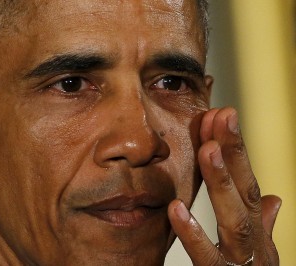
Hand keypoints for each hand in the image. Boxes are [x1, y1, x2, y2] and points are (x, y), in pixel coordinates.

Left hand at [168, 107, 280, 264]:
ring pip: (235, 221)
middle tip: (221, 117)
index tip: (222, 117)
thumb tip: (275, 200)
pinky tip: (176, 209)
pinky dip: (194, 235)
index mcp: (258, 231)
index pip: (248, 185)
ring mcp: (243, 264)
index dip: (237, 151)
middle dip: (234, 154)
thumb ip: (262, 224)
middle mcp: (256, 244)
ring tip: (208, 150)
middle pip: (245, 194)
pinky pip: (209, 259)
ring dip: (222, 184)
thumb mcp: (259, 249)